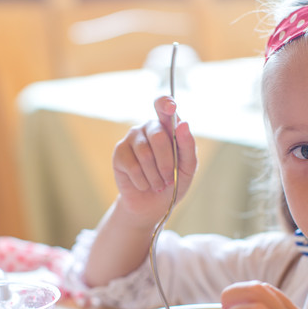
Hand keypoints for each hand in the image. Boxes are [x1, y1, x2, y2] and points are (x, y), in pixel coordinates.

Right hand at [112, 96, 196, 225]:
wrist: (153, 205)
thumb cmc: (173, 182)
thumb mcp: (187, 167)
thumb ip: (188, 146)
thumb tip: (182, 124)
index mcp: (168, 126)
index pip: (164, 105)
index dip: (166, 103)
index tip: (171, 107)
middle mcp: (149, 128)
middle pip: (158, 137)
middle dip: (167, 163)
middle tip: (169, 179)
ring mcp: (132, 138)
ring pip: (145, 155)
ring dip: (155, 177)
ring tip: (158, 185)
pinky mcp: (119, 153)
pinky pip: (133, 167)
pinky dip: (143, 182)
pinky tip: (143, 185)